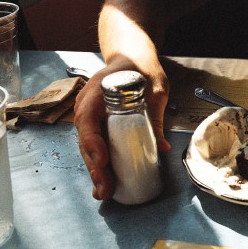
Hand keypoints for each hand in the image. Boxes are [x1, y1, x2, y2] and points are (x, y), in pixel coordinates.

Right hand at [74, 62, 170, 199]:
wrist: (132, 57)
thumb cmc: (141, 69)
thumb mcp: (155, 89)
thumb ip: (156, 115)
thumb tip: (162, 147)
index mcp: (98, 91)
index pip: (88, 118)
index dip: (93, 142)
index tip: (103, 161)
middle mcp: (87, 104)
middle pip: (85, 139)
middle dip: (94, 166)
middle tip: (105, 188)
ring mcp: (88, 114)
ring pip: (87, 146)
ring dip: (94, 170)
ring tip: (103, 191)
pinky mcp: (96, 123)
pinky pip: (93, 144)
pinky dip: (98, 163)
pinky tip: (104, 181)